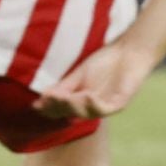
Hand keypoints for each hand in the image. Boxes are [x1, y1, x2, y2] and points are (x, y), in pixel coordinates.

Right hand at [34, 39, 159, 120]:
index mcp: (81, 102)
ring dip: (74, 106)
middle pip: (72, 113)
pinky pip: (105, 109)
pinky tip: (86, 96)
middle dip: (59, 107)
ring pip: (87, 113)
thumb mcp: (79, 74)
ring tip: (64, 97)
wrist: (128, 52)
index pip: (62, 110)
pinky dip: (94, 105)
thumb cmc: (105, 62)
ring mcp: (106, 106)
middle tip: (49, 99)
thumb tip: (42, 97)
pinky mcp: (119, 103)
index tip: (36, 104)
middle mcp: (92, 108)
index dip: (50, 108)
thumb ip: (64, 86)